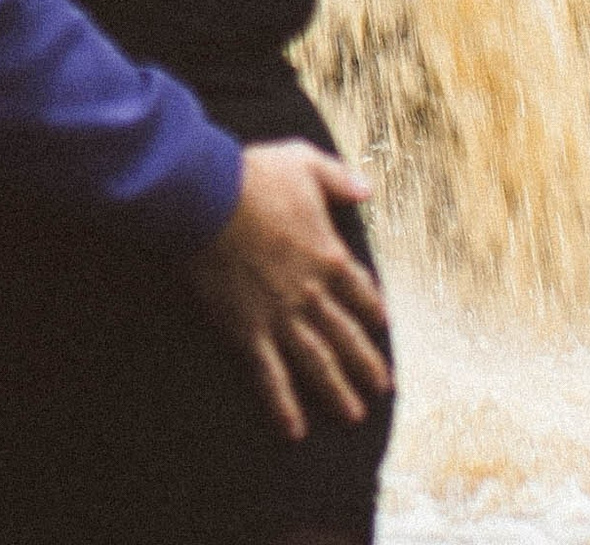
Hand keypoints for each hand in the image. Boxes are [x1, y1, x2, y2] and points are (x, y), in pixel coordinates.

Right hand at [186, 140, 391, 441]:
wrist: (207, 197)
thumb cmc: (252, 175)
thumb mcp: (303, 161)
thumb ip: (338, 178)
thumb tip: (367, 189)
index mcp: (327, 254)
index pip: (360, 290)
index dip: (372, 309)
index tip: (381, 325)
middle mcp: (311, 292)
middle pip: (346, 335)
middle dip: (366, 363)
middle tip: (382, 387)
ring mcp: (281, 316)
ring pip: (318, 362)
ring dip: (337, 391)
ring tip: (354, 414)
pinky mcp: (249, 331)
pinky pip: (270, 375)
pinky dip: (283, 404)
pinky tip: (294, 429)